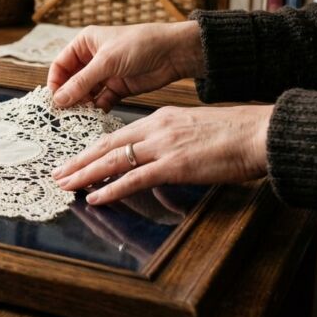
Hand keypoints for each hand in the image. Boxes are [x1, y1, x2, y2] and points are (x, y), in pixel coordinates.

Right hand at [48, 22, 204, 111]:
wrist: (173, 53)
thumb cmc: (140, 45)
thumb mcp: (106, 62)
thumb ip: (81, 82)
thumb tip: (59, 99)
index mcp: (85, 43)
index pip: (61, 65)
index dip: (55, 82)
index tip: (55, 100)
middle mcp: (92, 59)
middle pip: (71, 81)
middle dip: (68, 96)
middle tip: (65, 112)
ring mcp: (105, 74)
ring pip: (85, 93)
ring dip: (82, 104)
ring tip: (80, 116)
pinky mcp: (118, 88)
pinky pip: (101, 101)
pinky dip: (97, 109)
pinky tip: (95, 115)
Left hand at [52, 104, 273, 204]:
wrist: (258, 133)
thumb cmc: (235, 134)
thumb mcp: (196, 130)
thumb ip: (175, 143)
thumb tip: (164, 161)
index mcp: (161, 118)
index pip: (118, 135)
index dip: (94, 149)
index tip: (76, 159)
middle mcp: (156, 129)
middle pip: (106, 145)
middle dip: (79, 160)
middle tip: (57, 172)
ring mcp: (163, 147)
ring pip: (113, 160)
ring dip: (85, 174)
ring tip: (65, 184)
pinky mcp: (174, 165)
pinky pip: (133, 179)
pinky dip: (111, 189)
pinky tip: (95, 197)